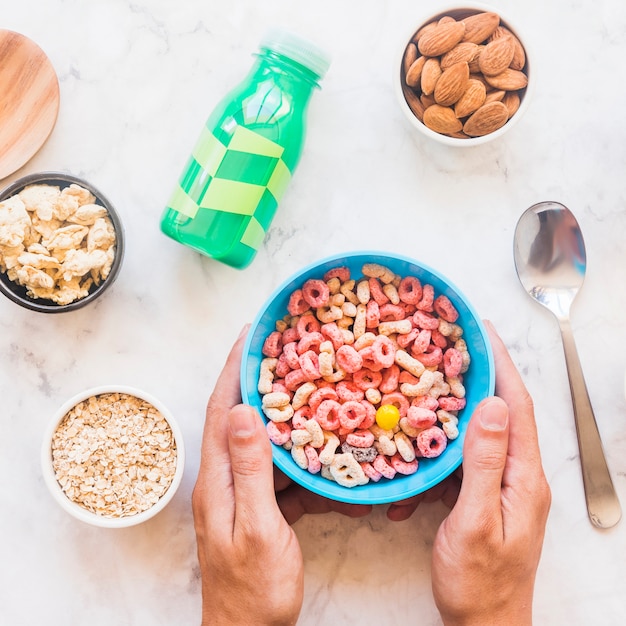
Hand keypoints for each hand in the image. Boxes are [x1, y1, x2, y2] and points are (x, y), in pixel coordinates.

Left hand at [192, 326, 369, 625]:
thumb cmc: (253, 589)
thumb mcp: (257, 527)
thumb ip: (250, 470)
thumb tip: (244, 411)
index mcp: (217, 478)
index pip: (222, 409)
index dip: (236, 368)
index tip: (251, 334)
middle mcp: (224, 478)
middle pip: (239, 416)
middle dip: (258, 379)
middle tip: (281, 349)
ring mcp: (240, 493)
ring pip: (261, 441)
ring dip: (281, 415)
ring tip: (306, 390)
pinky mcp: (257, 507)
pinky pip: (277, 470)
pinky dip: (296, 456)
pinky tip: (319, 453)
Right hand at [431, 321, 550, 625]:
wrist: (485, 624)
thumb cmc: (479, 580)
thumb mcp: (476, 520)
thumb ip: (483, 463)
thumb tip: (489, 406)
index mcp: (523, 475)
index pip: (517, 405)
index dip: (500, 365)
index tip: (482, 331)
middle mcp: (518, 474)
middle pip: (502, 412)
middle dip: (479, 376)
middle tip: (451, 347)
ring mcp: (503, 485)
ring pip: (480, 434)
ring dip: (455, 412)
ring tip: (429, 389)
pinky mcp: (485, 496)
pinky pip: (465, 461)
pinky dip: (442, 452)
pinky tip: (417, 457)